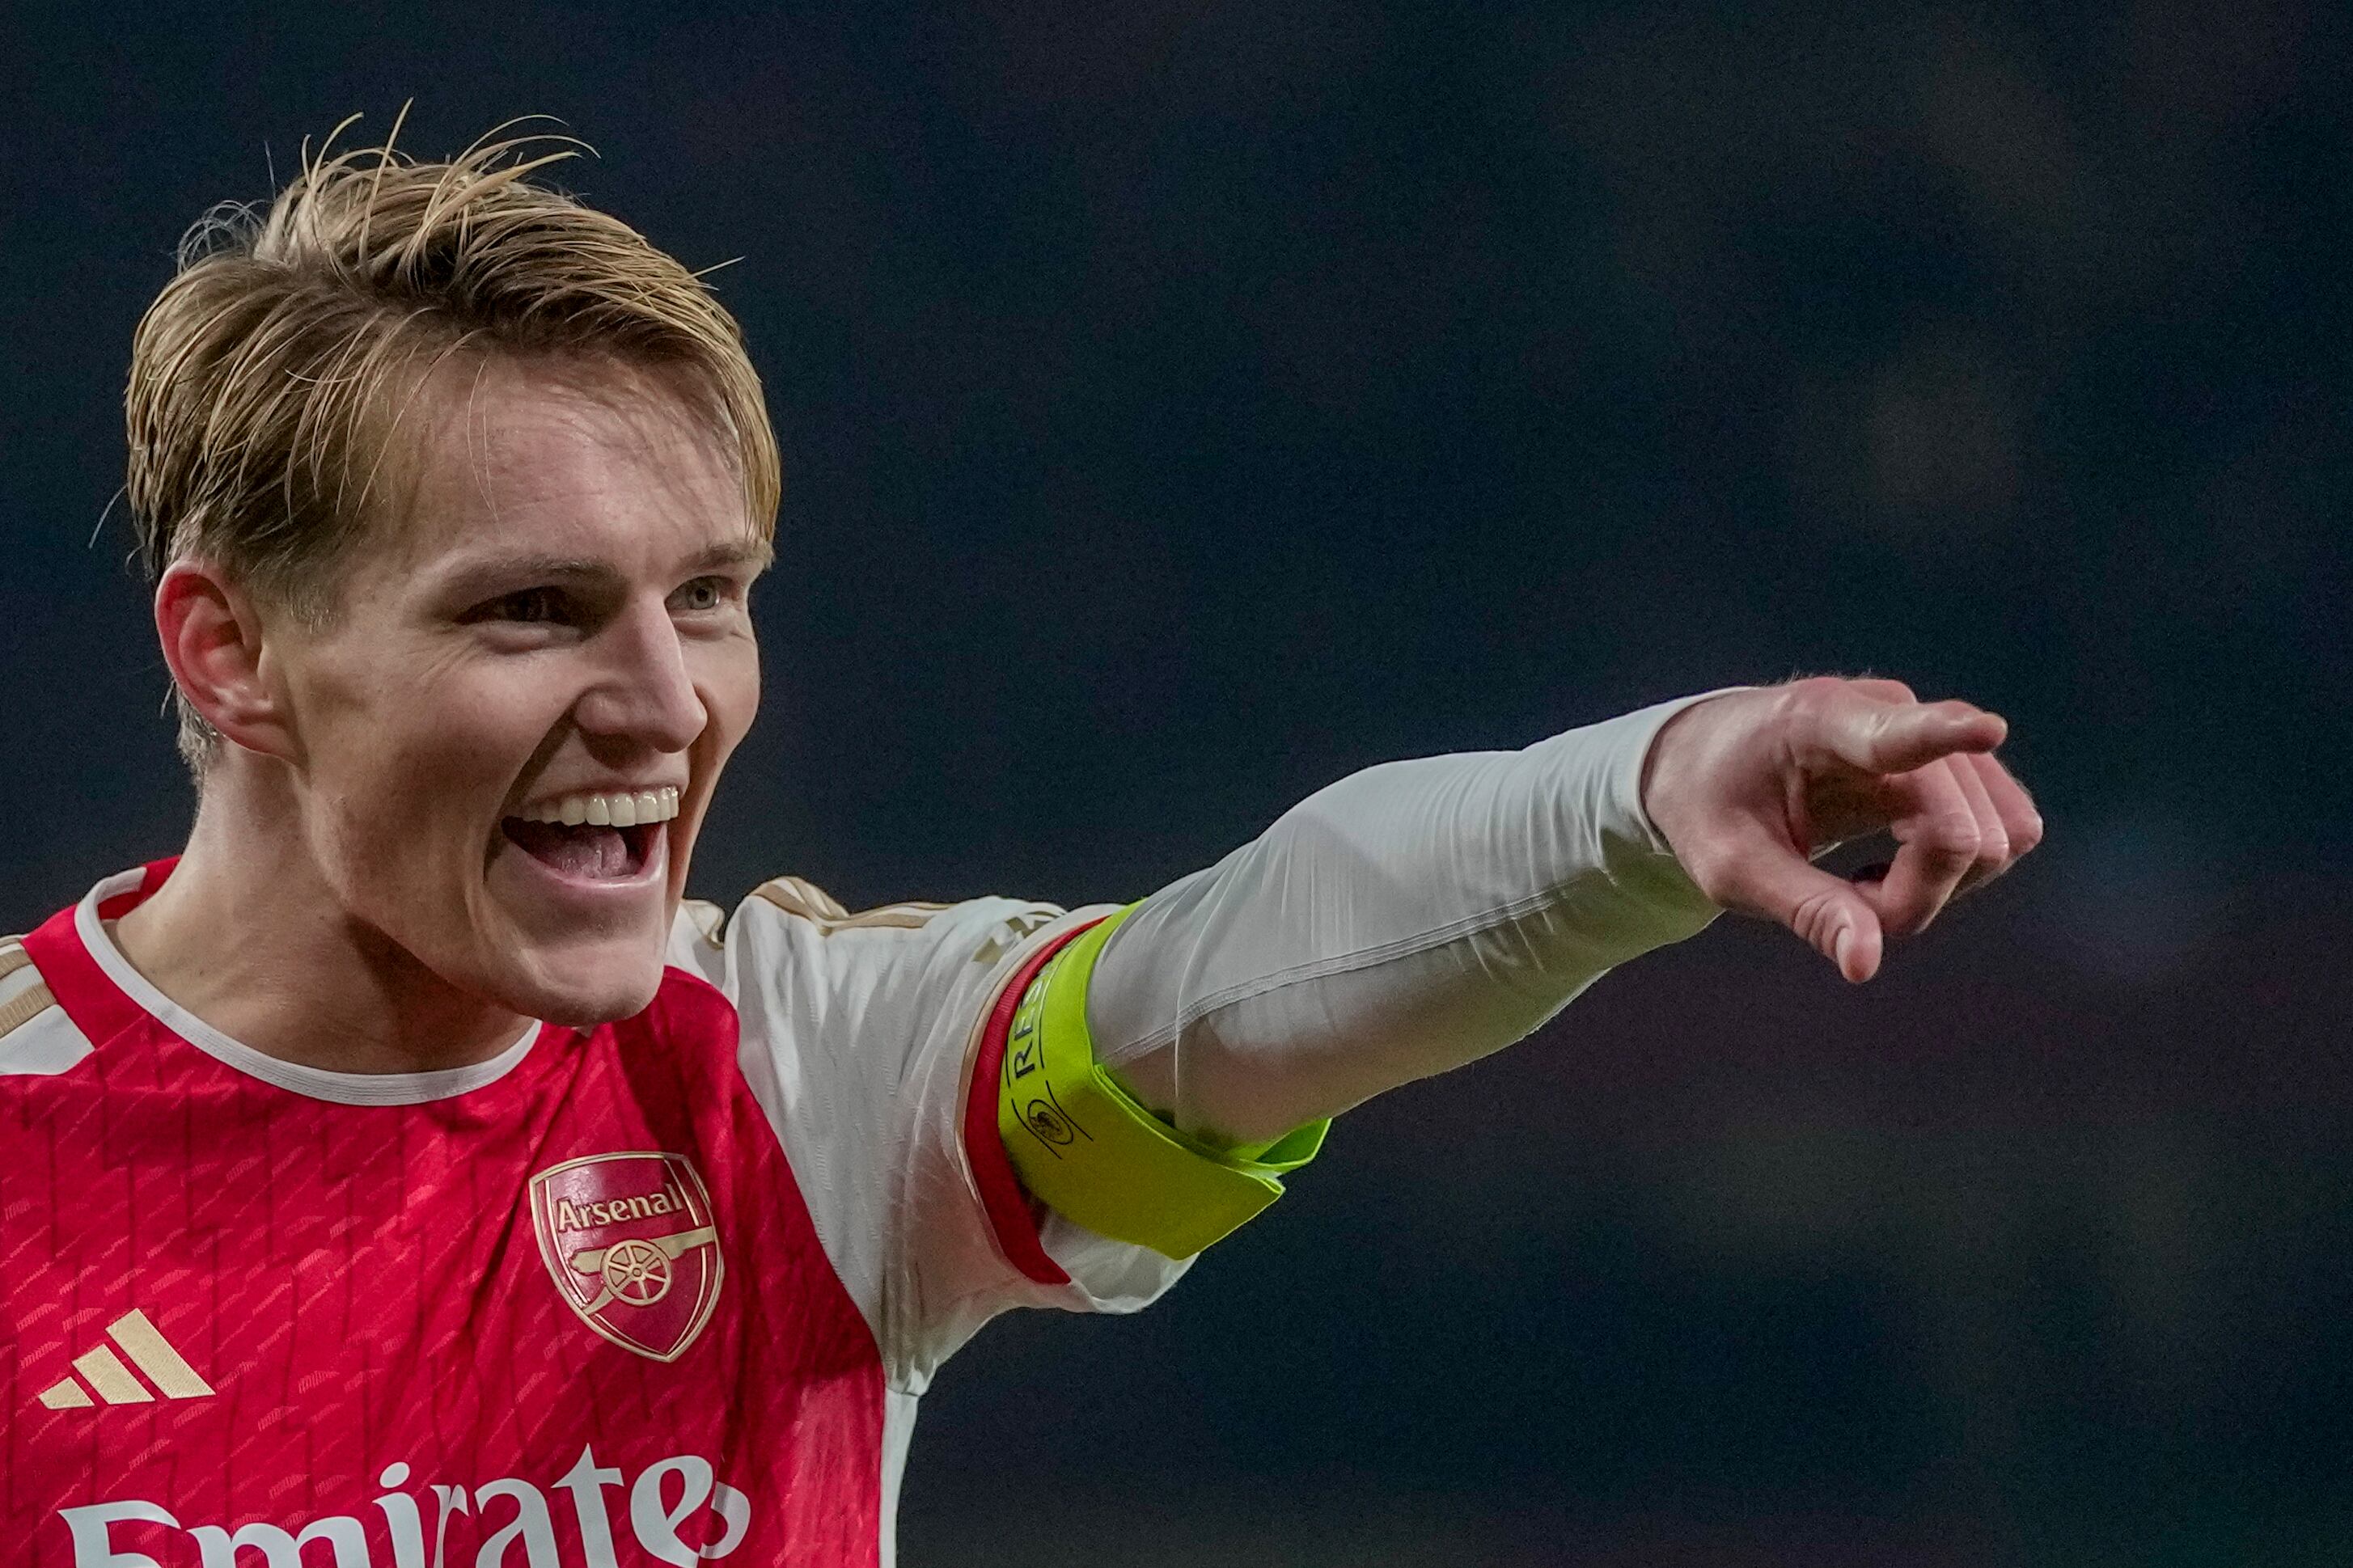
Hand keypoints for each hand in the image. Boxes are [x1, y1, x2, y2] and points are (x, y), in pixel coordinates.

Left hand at [1641, 678, 2041, 982]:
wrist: (1709, 761)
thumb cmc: (1713, 808)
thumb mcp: (1733, 869)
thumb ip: (1805, 908)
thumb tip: (1867, 964)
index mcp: (1817, 724)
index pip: (1893, 733)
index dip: (1947, 734)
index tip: (1986, 730)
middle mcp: (1890, 712)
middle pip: (1960, 832)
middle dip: (1914, 896)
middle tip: (1843, 905)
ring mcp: (1934, 734)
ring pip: (1998, 837)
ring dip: (1938, 887)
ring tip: (1860, 885)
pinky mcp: (1959, 766)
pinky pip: (2004, 834)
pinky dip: (1954, 874)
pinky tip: (1891, 870)